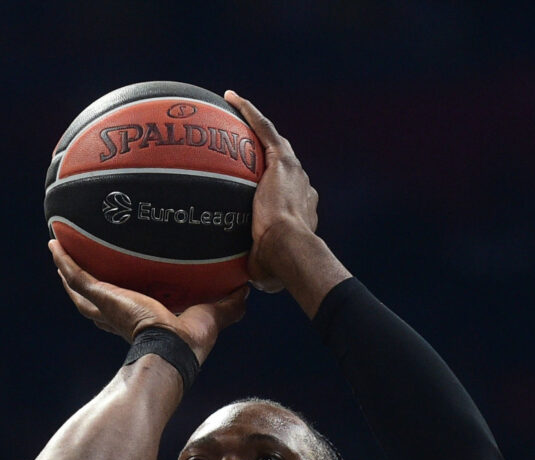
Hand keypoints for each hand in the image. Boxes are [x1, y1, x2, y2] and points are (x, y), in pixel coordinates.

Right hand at [49, 240, 247, 362]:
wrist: (173, 350)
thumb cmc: (190, 344)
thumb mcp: (213, 315)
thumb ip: (229, 304)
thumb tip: (246, 289)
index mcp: (141, 321)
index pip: (124, 308)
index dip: (118, 295)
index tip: (117, 284)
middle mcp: (117, 316)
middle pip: (92, 299)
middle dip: (83, 284)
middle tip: (76, 265)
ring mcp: (106, 307)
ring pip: (78, 286)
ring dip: (66, 269)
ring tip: (58, 249)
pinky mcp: (101, 297)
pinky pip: (77, 275)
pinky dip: (64, 260)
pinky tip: (55, 242)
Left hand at [225, 92, 318, 293]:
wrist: (289, 251)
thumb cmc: (277, 268)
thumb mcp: (261, 270)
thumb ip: (250, 269)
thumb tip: (234, 286)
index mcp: (301, 213)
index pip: (287, 198)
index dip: (274, 193)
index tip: (260, 196)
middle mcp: (303, 188)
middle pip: (283, 168)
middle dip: (269, 160)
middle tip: (248, 154)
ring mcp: (294, 172)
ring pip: (274, 142)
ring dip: (256, 125)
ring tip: (234, 110)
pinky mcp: (282, 161)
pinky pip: (263, 129)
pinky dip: (249, 113)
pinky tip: (230, 98)